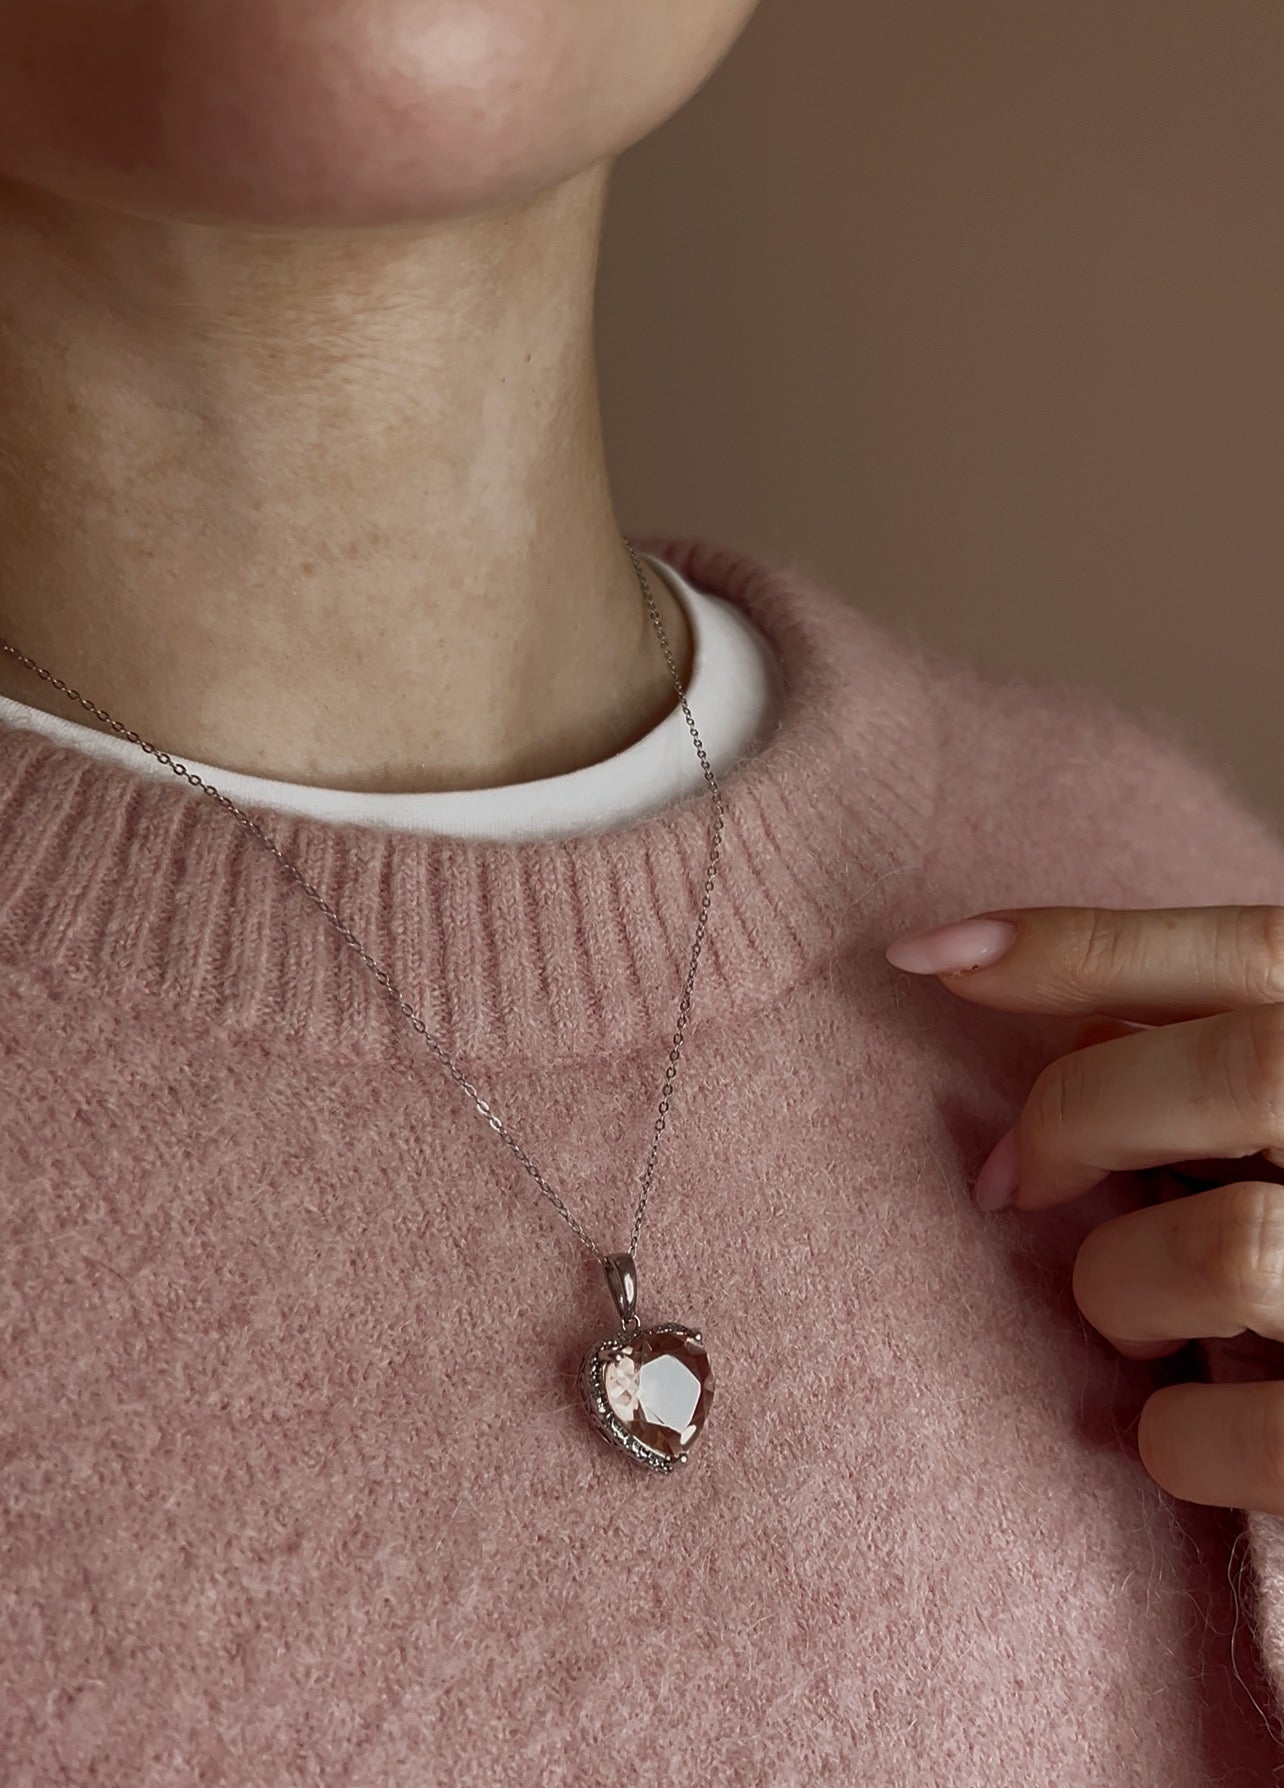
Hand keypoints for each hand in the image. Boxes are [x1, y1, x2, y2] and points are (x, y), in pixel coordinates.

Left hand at [885, 905, 1283, 1515]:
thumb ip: (1221, 1070)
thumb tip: (1077, 1024)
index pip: (1256, 952)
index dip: (1084, 942)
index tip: (923, 955)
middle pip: (1242, 1072)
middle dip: (1082, 1116)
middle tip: (1010, 1182)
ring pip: (1223, 1251)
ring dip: (1124, 1289)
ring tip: (1148, 1324)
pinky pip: (1213, 1434)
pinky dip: (1169, 1438)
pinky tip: (1195, 1431)